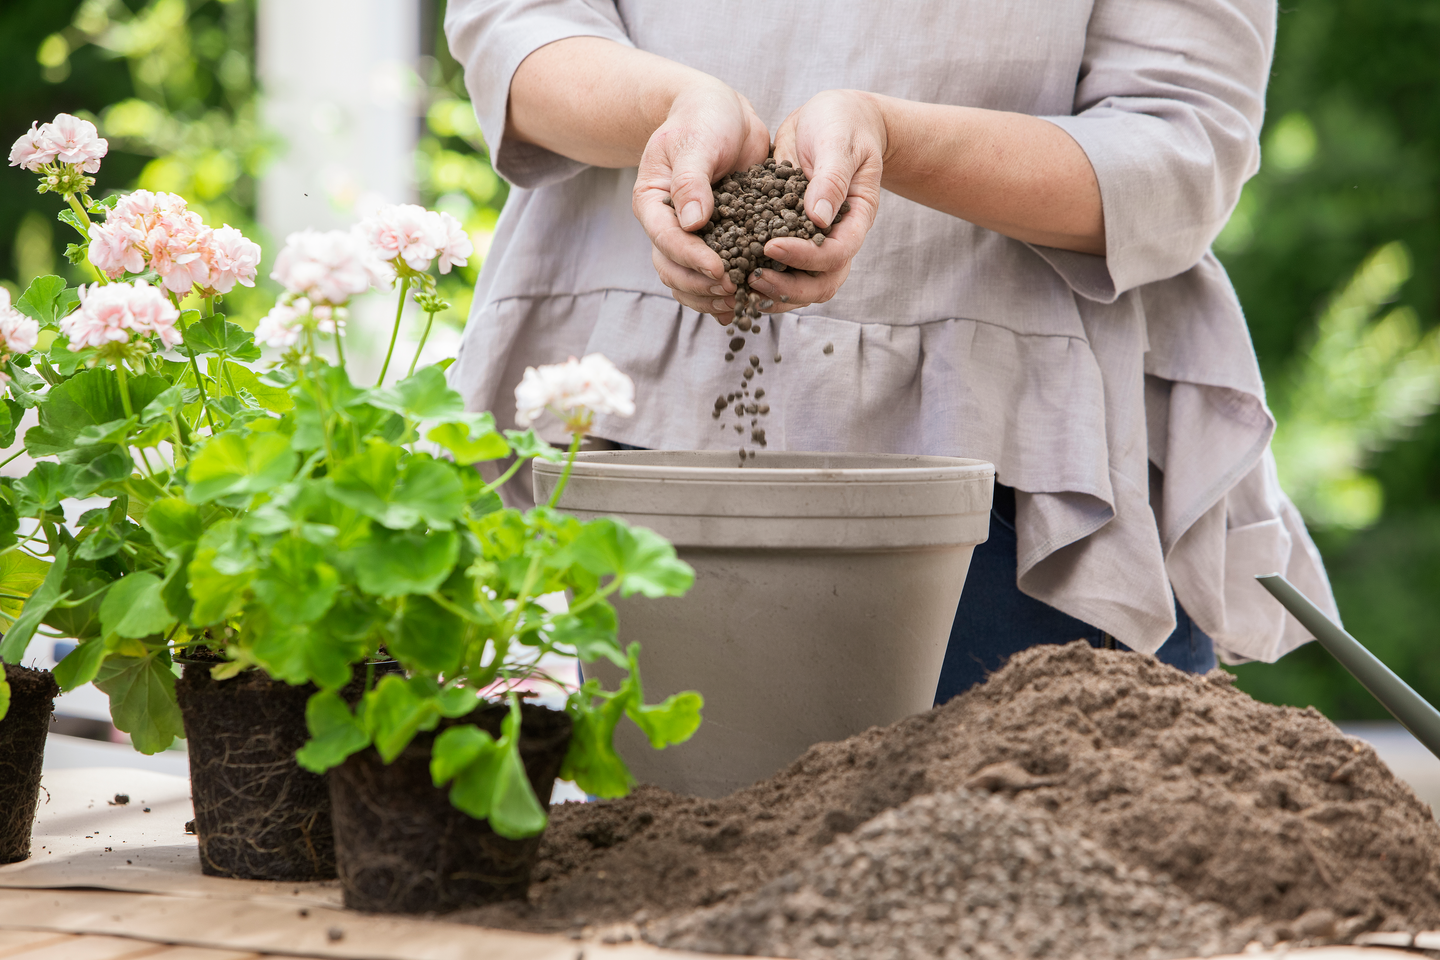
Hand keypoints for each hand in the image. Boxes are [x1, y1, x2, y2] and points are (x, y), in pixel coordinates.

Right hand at [633, 81, 770, 318]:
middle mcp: (667, 224)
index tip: (720, 270)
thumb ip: (692, 180)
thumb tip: (692, 223)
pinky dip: (722, 292)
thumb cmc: (703, 118)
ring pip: (687, 279)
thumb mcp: (696, 141)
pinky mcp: (715, 238)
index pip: (666, 238)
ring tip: (738, 301)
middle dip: (700, 284)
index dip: (692, 258)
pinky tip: (742, 308)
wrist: (722, 113)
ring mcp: (690, 235)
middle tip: (732, 289)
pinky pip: (711, 274)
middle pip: (671, 268)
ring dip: (709, 296)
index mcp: (653, 202)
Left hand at [754, 90, 884, 313]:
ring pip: (802, 285)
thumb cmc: (842, 123)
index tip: (772, 246)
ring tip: (741, 286)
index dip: (806, 257)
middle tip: (752, 279)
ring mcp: (815, 241)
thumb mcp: (838, 143)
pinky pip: (782, 268)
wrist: (832, 117)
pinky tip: (735, 276)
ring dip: (774, 292)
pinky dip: (761, 276)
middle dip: (788, 287)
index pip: (837, 254)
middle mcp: (837, 237)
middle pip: (822, 283)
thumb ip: (831, 178)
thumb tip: (818, 217)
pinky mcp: (792, 236)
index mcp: (855, 218)